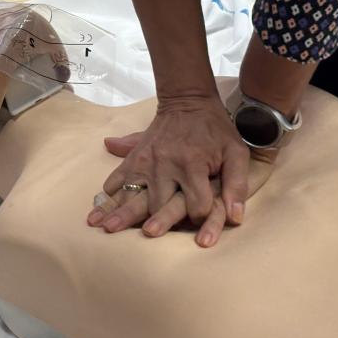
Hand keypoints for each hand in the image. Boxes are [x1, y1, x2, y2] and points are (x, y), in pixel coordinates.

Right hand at [87, 95, 250, 246]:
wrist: (189, 101)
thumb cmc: (216, 130)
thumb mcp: (236, 153)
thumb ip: (237, 185)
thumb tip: (236, 218)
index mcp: (193, 165)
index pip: (196, 206)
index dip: (202, 219)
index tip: (201, 222)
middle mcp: (166, 165)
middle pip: (160, 205)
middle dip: (156, 223)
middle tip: (150, 235)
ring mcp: (146, 161)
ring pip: (132, 194)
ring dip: (119, 213)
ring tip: (105, 228)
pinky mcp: (134, 157)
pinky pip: (117, 178)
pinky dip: (109, 194)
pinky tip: (101, 208)